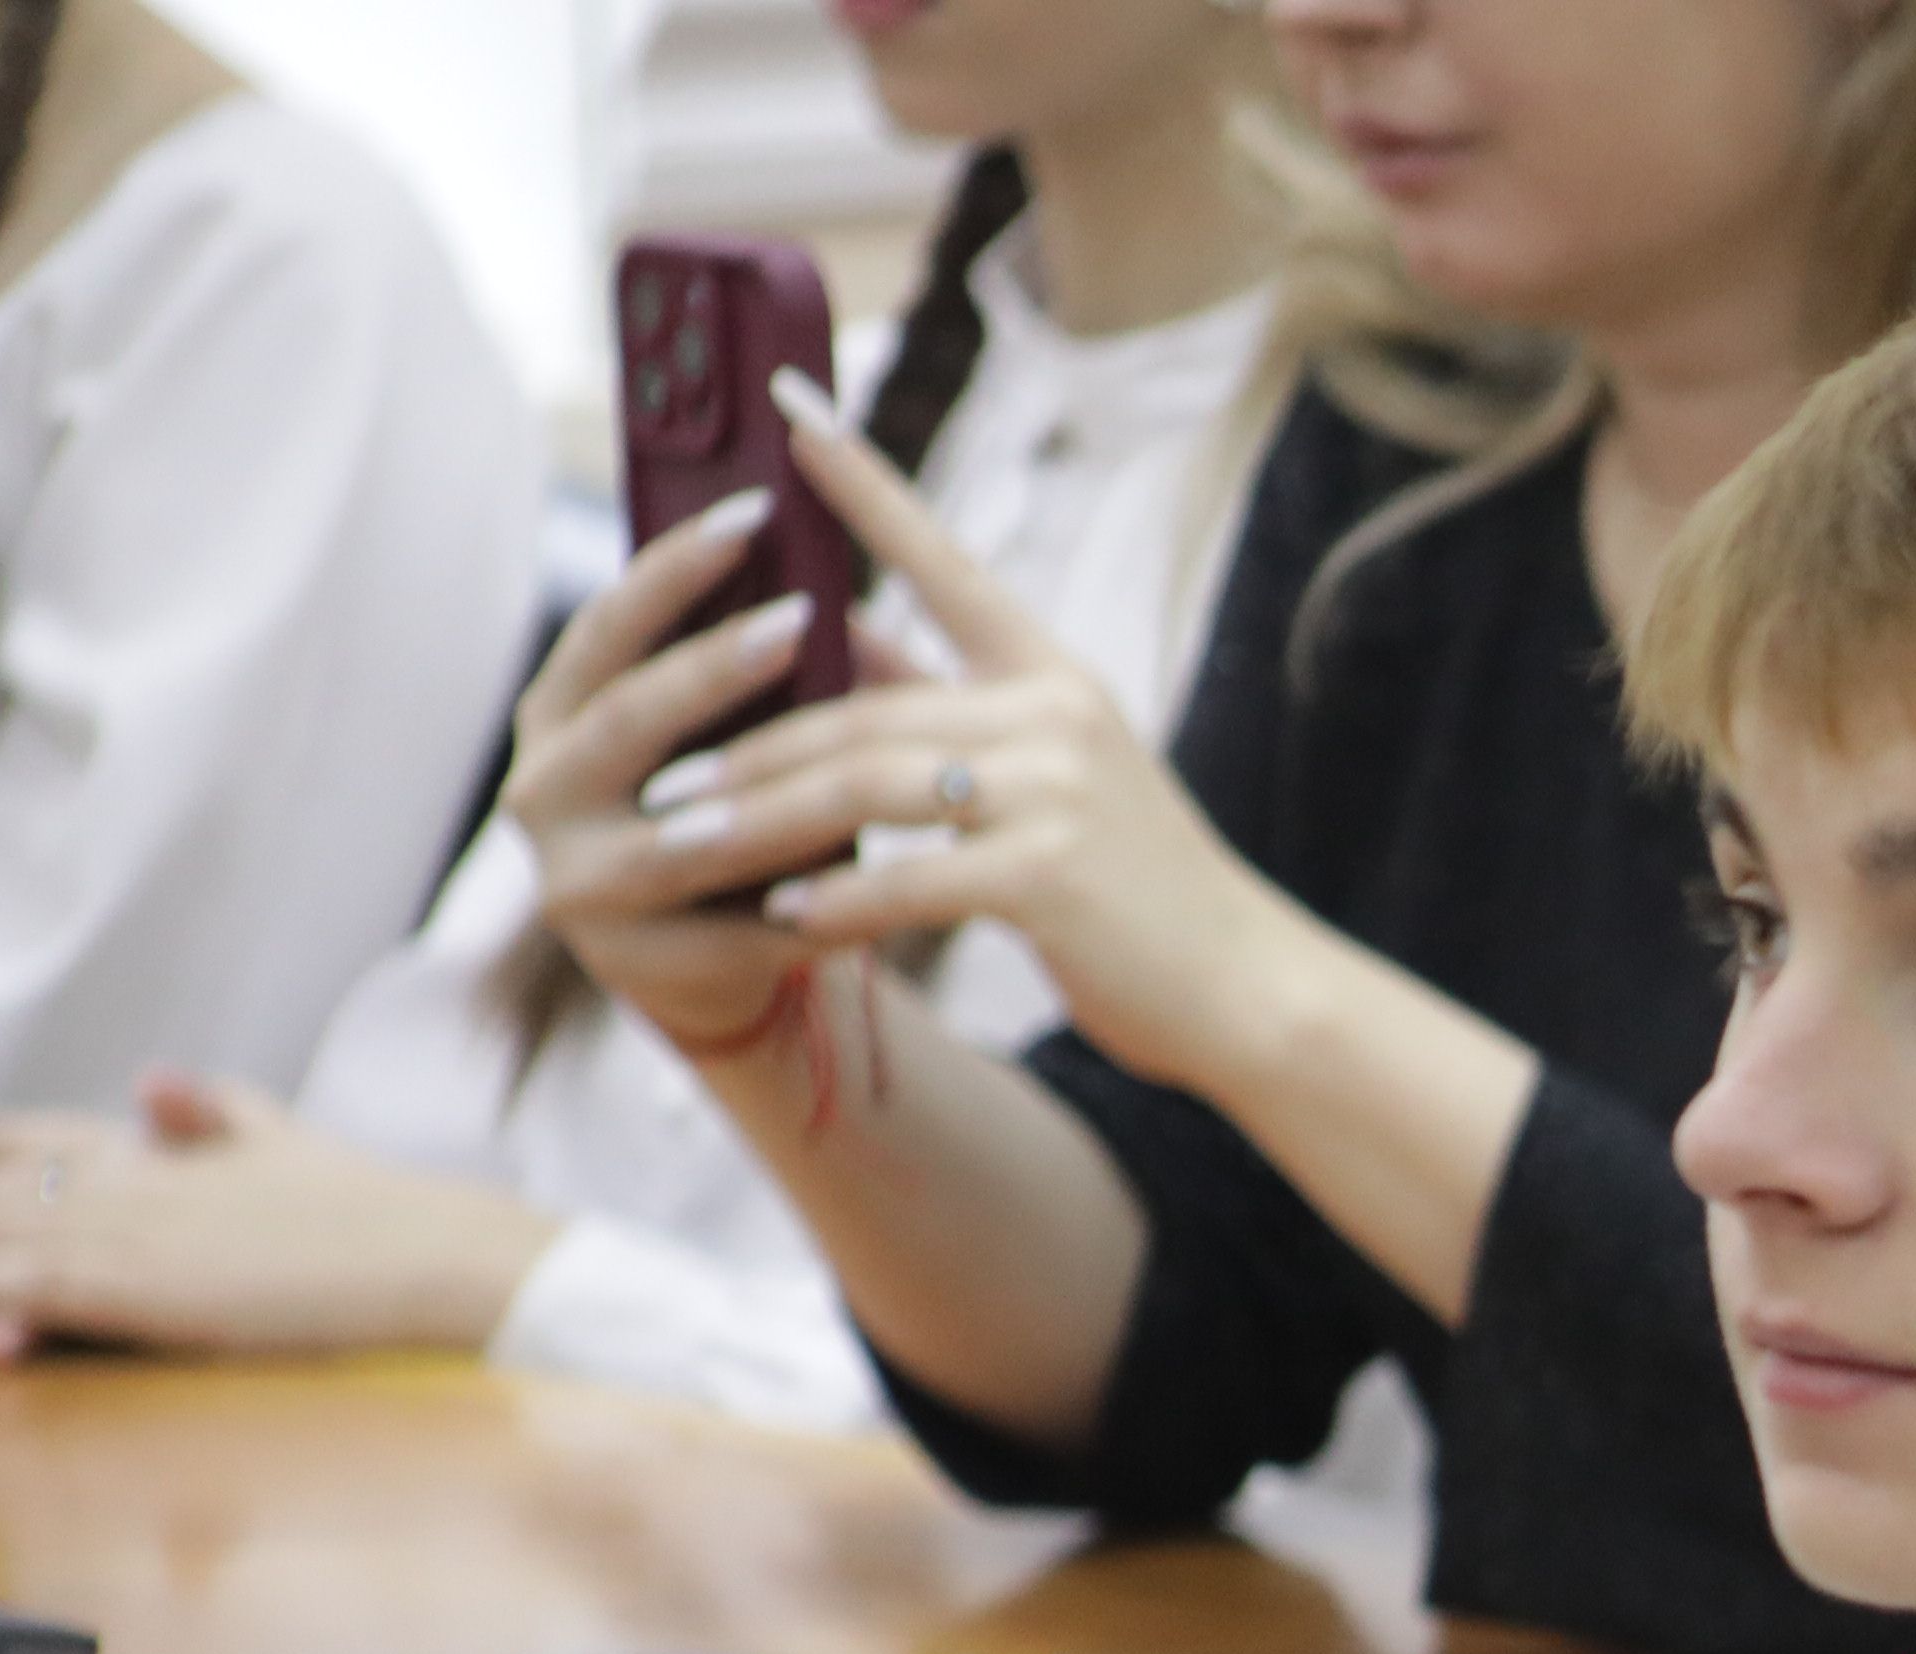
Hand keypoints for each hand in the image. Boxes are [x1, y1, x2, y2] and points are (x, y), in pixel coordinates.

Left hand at [0, 1073, 557, 1369]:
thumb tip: (162, 1081)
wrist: (435, 1249)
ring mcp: (120, 1230)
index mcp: (146, 1151)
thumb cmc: (379, 1214)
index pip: (12, 1149)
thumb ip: (217, 1116)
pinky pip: (14, 1291)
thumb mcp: (286, 1144)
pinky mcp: (135, 1284)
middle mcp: (115, 1180)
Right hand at [510, 485, 871, 1057]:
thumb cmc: (732, 811)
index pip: (607, 625)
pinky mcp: (636, 964)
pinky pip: (733, 923)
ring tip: (856, 747)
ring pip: (681, 830)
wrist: (720, 964)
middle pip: (630, 717)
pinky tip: (878, 867)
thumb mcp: (720, 730)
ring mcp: (578, 883)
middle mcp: (542, 792)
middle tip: (803, 615)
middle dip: (716, 665)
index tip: (755, 509)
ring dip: (771, 789)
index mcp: (557, 714)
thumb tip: (817, 536)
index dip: (674, 567)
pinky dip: (805, 894)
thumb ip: (741, 659)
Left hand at [620, 372, 1322, 1098]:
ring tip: (684, 839)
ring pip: (866, 784)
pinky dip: (838, 900)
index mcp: (1051, 675)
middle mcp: (1051, 716)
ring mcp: (1053, 794)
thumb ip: (955, 713)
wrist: (1251, 985)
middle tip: (664, 774)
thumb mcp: (1058, 777)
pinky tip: (785, 916)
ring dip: (763, 817)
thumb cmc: (1141, 890)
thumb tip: (844, 647)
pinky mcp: (1049, 877)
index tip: (786, 407)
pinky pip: (910, 878)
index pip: (941, 558)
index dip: (859, 480)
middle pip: (863, 706)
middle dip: (750, 742)